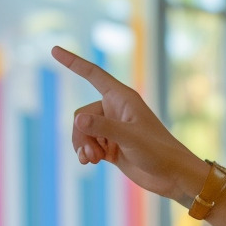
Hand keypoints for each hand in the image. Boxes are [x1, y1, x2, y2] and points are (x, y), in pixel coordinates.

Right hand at [50, 45, 201, 199]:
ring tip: (92, 160)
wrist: (172, 175)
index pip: (93, 74)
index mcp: (123, 98)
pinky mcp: (110, 146)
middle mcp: (115, 110)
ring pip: (82, 131)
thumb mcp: (131, 138)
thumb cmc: (158, 152)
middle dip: (81, 134)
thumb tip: (78, 119)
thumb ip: (104, 128)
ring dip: (83, 146)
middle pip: (82, 114)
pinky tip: (90, 162)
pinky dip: (86, 152)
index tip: (54, 50)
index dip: (73, 62)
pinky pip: (87, 144)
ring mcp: (112, 128)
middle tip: (93, 153)